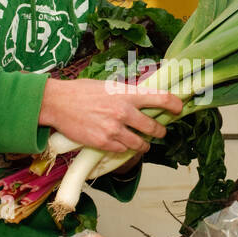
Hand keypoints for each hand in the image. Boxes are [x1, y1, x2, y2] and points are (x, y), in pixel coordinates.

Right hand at [38, 78, 183, 153]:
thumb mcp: (108, 86)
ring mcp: (114, 129)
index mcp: (127, 94)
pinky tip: (121, 144)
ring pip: (140, 144)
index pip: (161, 98)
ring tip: (142, 143)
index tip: (179, 108)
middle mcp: (124, 112)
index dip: (174, 104)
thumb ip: (127, 93)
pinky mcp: (104, 143)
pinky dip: (124, 148)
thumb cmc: (81, 91)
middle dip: (160, 131)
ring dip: (143, 145)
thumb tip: (144, 98)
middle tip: (160, 132)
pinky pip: (122, 150)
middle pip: (154, 127)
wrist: (57, 103)